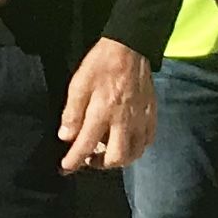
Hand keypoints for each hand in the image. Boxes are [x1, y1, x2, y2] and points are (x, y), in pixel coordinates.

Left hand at [58, 38, 154, 173]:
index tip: (64, 169)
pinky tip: (126, 142)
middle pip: (116, 157)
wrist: (130, 49)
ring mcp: (141, 120)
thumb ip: (72, 112)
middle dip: (100, 164)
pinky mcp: (152, 115)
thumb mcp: (78, 84)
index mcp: (103, 112)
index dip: (73, 161)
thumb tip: (66, 137)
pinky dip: (136, 148)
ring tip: (106, 153)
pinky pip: (147, 142)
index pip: (86, 145)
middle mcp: (124, 121)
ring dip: (119, 159)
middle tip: (88, 158)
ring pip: (134, 153)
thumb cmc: (100, 64)